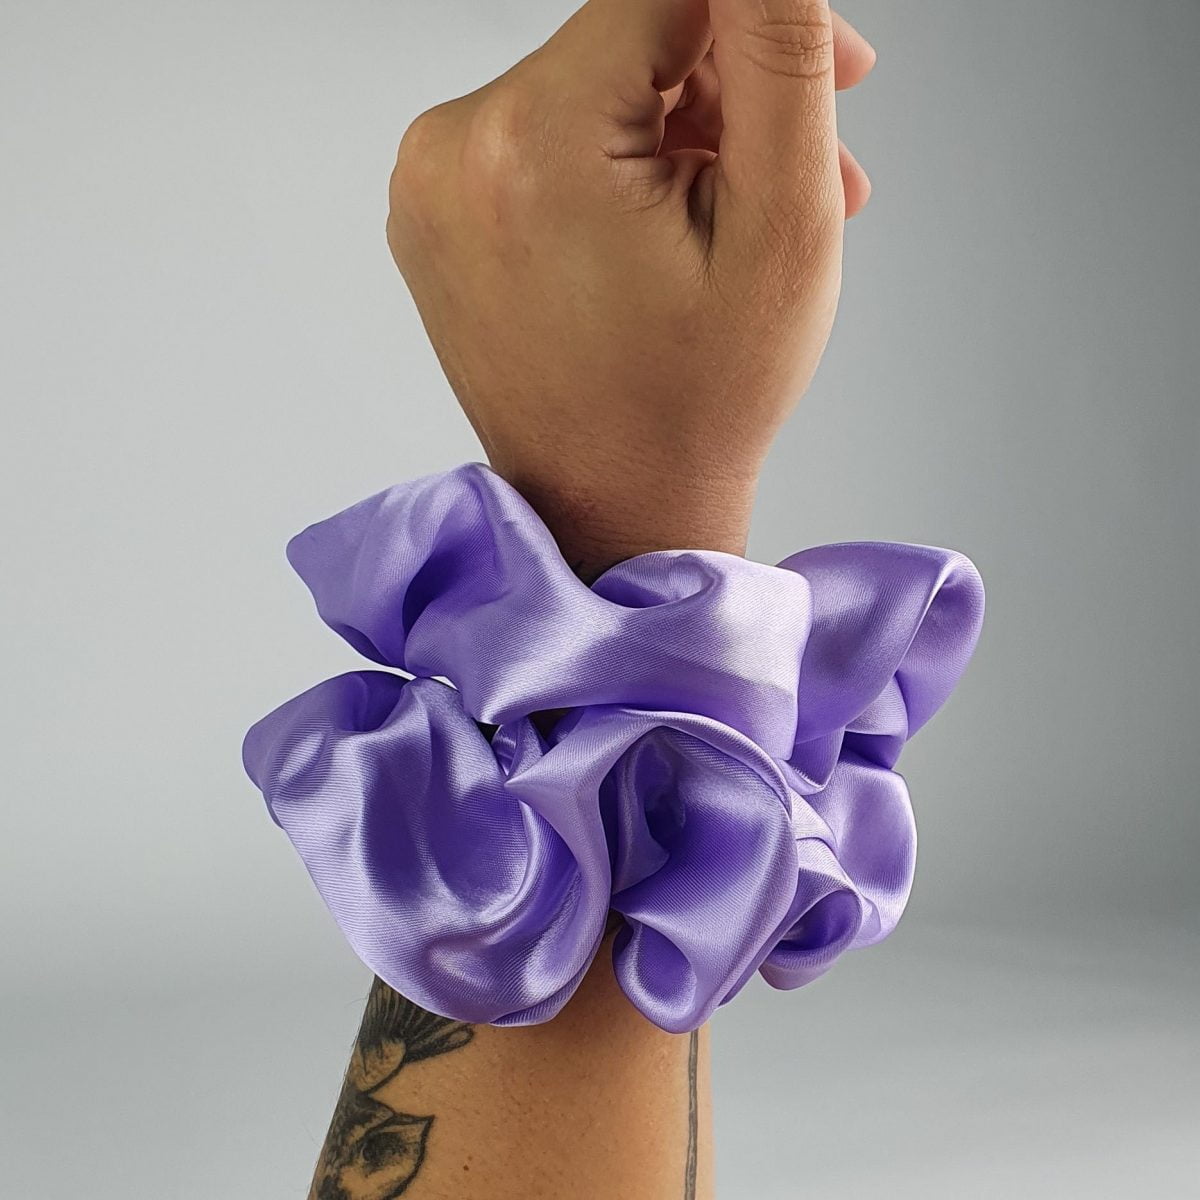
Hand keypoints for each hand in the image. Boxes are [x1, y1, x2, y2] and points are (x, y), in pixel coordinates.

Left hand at [387, 0, 876, 571]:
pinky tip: (673, 230)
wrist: (612, 510)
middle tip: (814, 175)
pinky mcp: (437, 215)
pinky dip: (619, 168)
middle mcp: (452, 151)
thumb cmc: (696, 403)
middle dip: (733, 97)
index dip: (764, 20)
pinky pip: (548, 145)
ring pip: (593, 93)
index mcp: (531, 142)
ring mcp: (432, 187)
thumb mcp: (780, 222)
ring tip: (745, 225)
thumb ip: (781, 51)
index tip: (843, 70)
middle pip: (627, 44)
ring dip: (684, 136)